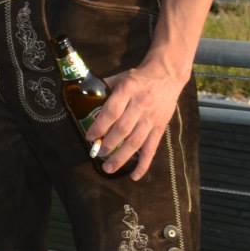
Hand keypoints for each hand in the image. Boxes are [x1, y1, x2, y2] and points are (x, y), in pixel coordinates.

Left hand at [89, 58, 187, 178]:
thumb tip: (82, 97)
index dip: (99, 126)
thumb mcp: (119, 78)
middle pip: (123, 130)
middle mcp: (140, 106)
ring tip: (109, 168)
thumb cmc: (138, 77)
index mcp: (127, 91)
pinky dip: (144, 164)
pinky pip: (152, 148)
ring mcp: (151, 118)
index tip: (89, 137)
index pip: (111, 112)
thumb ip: (103, 89)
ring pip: (136, 141)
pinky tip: (134, 175)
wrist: (167, 75)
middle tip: (97, 154)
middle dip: (108, 144)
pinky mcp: (161, 127)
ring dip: (122, 157)